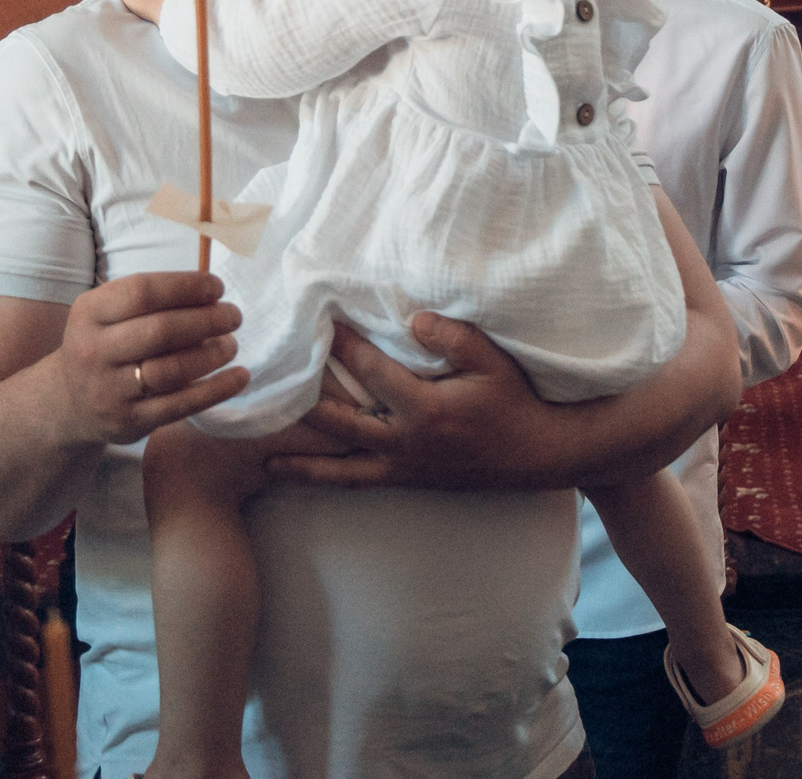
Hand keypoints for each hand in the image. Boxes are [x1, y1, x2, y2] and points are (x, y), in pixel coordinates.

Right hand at [47, 270, 244, 447]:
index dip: (186, 287)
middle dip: (207, 320)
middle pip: (161, 331)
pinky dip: (216, 390)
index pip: (142, 292)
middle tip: (233, 316)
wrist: (70, 401)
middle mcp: (94, 351)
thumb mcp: (107, 313)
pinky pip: (181, 405)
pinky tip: (239, 376)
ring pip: (173, 370)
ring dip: (213, 354)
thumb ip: (150, 299)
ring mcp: (110, 390)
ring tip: (232, 344)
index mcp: (89, 313)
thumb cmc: (105, 344)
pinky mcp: (130, 421)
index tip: (217, 287)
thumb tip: (210, 291)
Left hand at [265, 316, 547, 489]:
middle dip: (305, 399)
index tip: (320, 322)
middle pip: (340, 422)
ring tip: (265, 456)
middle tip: (271, 383)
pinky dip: (326, 478)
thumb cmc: (514, 402)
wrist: (536, 454)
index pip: (371, 371)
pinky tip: (302, 474)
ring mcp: (403, 467)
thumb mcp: (491, 361)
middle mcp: (405, 443)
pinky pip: (357, 482)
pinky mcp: (406, 480)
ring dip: (302, 459)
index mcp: (425, 409)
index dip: (343, 344)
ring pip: (340, 466)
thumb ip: (452, 336)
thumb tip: (412, 319)